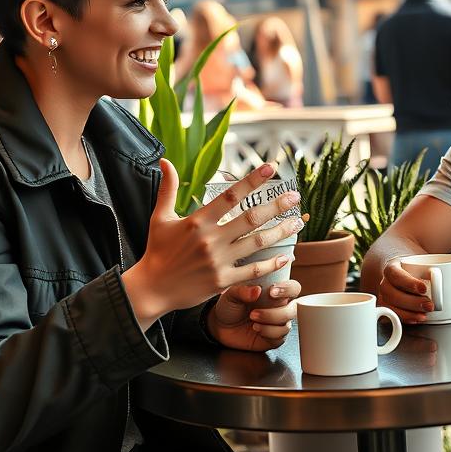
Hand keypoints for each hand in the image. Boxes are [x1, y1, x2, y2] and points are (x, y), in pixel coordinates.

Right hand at [124, 161, 303, 321]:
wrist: (152, 289)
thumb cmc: (157, 251)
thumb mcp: (160, 217)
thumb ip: (168, 189)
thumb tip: (166, 162)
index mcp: (198, 221)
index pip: (231, 196)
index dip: (252, 180)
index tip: (270, 168)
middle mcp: (211, 240)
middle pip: (251, 218)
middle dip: (276, 205)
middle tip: (295, 196)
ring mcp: (218, 261)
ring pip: (257, 243)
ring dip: (280, 231)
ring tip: (298, 221)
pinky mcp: (223, 282)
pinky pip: (253, 271)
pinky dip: (271, 264)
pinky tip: (286, 256)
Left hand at [207, 278, 301, 351]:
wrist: (220, 326)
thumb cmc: (230, 306)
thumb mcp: (232, 294)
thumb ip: (243, 291)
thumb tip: (257, 290)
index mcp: (275, 292)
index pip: (293, 288)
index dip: (288, 289)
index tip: (272, 291)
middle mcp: (280, 307)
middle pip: (295, 309)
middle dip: (279, 311)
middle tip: (257, 311)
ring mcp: (278, 323)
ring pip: (287, 324)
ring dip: (270, 322)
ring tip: (253, 319)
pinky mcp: (274, 338)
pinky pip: (280, 337)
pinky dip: (268, 333)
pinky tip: (256, 329)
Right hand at [378, 260, 450, 323]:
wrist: (416, 269)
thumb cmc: (433, 270)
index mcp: (396, 266)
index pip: (395, 273)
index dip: (407, 282)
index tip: (424, 288)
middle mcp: (387, 281)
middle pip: (391, 292)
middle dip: (410, 301)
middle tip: (430, 305)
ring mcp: (387, 295)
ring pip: (388, 305)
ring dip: (406, 313)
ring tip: (424, 316)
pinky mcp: (390, 307)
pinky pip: (390, 315)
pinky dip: (403, 319)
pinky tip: (416, 321)